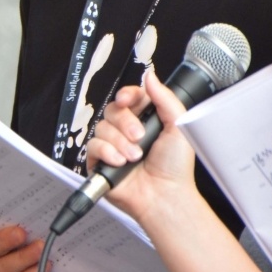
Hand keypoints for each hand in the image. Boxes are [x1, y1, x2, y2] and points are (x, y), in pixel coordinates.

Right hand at [86, 72, 201, 236]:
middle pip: (113, 110)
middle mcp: (127, 130)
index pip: (129, 97)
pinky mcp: (98, 160)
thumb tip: (150, 75)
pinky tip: (120, 162)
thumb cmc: (175, 167)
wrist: (163, 195)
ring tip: (134, 157)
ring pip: (102, 128)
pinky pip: (92, 146)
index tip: (128, 100)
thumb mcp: (178, 126)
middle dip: (126, 123)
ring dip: (120, 143)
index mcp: (145, 119)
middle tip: (140, 137)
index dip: (126, 95)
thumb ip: (165, 98)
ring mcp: (112, 145)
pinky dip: (107, 153)